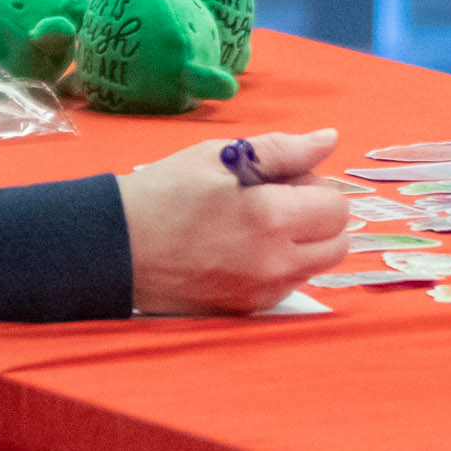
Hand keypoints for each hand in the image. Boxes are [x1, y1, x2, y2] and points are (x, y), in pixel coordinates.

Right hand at [115, 128, 351, 313]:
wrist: (114, 247)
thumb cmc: (164, 193)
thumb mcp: (220, 156)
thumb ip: (283, 149)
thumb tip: (329, 140)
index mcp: (271, 218)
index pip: (336, 207)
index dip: (316, 186)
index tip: (286, 179)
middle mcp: (274, 264)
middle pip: (336, 244)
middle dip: (318, 218)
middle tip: (277, 199)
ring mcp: (260, 293)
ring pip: (314, 267)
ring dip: (302, 243)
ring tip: (256, 223)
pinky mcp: (244, 311)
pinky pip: (284, 286)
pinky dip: (278, 266)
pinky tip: (242, 247)